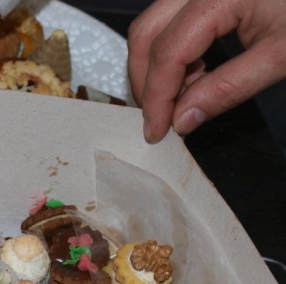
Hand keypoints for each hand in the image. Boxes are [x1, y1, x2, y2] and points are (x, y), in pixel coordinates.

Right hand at [127, 0, 285, 143]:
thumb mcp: (282, 55)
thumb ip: (227, 88)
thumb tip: (183, 120)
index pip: (168, 52)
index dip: (157, 96)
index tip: (156, 130)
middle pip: (147, 32)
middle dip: (146, 79)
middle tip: (158, 117)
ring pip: (155, 23)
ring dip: (157, 65)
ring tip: (182, 96)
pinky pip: (174, 17)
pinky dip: (174, 48)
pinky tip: (195, 72)